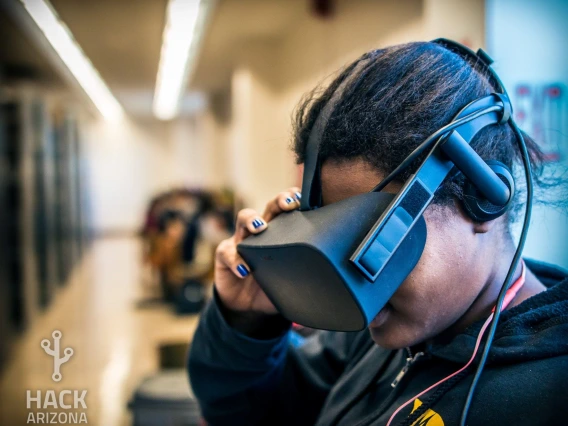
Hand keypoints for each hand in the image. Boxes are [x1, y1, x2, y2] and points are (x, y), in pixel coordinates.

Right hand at [215, 187, 301, 313]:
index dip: (294, 200)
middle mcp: (260, 232)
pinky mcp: (224, 255)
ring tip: (260, 227)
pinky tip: (245, 270)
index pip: (287, 211)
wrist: (247, 307)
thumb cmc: (272, 287)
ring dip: (252, 220)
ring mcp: (240, 241)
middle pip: (269, 208)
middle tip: (288, 204)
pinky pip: (227, 253)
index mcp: (279, 234)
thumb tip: (330, 280)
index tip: (304, 200)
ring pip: (243, 219)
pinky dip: (236, 260)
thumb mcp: (290, 280)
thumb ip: (305, 277)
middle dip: (278, 202)